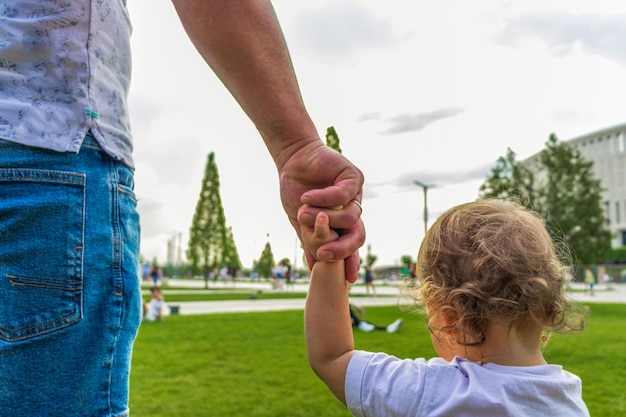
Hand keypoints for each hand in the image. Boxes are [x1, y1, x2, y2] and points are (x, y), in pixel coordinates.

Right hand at [280, 141, 364, 281]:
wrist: (293, 162)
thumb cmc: (296, 190)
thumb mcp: (300, 220)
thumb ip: (308, 240)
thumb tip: (312, 267)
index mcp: (342, 223)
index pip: (352, 245)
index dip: (352, 261)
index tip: (349, 280)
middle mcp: (352, 210)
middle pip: (359, 235)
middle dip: (343, 248)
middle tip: (324, 254)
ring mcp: (355, 194)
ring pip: (351, 217)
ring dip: (325, 219)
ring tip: (303, 214)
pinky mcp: (353, 177)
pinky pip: (344, 194)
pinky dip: (324, 198)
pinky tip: (308, 198)